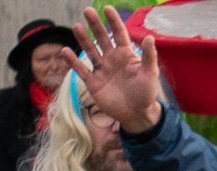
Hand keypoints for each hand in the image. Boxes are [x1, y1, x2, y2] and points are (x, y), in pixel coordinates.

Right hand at [73, 7, 163, 134]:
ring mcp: (101, 70)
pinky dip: (73, 62)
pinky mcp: (93, 82)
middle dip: (95, 25)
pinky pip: (81, 70)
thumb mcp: (150, 74)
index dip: (113, 21)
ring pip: (90, 51)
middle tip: (87, 11)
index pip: (119, 33)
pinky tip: (65, 52)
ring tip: (76, 27)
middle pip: (102, 38)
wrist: (137, 114)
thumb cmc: (145, 93)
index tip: (107, 8)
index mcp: (126, 54)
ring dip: (83, 39)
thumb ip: (149, 56)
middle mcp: (112, 59)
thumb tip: (149, 37)